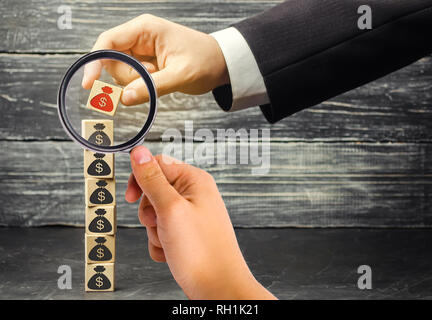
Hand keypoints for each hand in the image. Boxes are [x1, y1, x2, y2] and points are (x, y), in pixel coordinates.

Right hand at [82, 14, 228, 105]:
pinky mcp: (145, 63)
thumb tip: (124, 99)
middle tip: (153, 79)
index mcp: (145, 29)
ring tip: (161, 78)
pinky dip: (140, 86)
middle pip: (112, 60)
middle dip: (127, 77)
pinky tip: (159, 82)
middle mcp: (139, 37)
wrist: (221, 64)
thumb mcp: (181, 75)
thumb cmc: (206, 61)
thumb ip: (152, 87)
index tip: (89, 83)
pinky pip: (132, 78)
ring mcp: (141, 51)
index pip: (108, 42)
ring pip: (120, 72)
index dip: (95, 62)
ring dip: (136, 83)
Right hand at [125, 146, 275, 299]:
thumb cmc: (202, 251)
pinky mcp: (185, 233)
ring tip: (170, 241)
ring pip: (154, 215)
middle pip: (152, 192)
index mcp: (194, 180)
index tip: (132, 197)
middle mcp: (193, 195)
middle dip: (150, 213)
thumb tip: (139, 152)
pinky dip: (160, 244)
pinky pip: (160, 232)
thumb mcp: (170, 209)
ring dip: (155, 231)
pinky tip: (173, 252)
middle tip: (162, 224)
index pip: (157, 165)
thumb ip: (152, 179)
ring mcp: (189, 215)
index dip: (140, 180)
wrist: (217, 287)